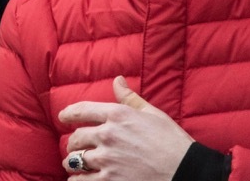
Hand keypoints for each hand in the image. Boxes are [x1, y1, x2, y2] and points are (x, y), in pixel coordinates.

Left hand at [58, 76, 193, 179]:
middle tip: (75, 147)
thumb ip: (130, 98)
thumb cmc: (174, 142)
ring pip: (75, 160)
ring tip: (74, 165)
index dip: (68, 114)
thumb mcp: (153, 114)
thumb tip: (117, 80)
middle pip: (76, 138)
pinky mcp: (109, 180)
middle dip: (73, 143)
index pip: (81, 110)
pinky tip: (78, 180)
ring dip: (73, 163)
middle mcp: (107, 134)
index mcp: (117, 115)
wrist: (187, 172)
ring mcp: (107, 159)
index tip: (63, 118)